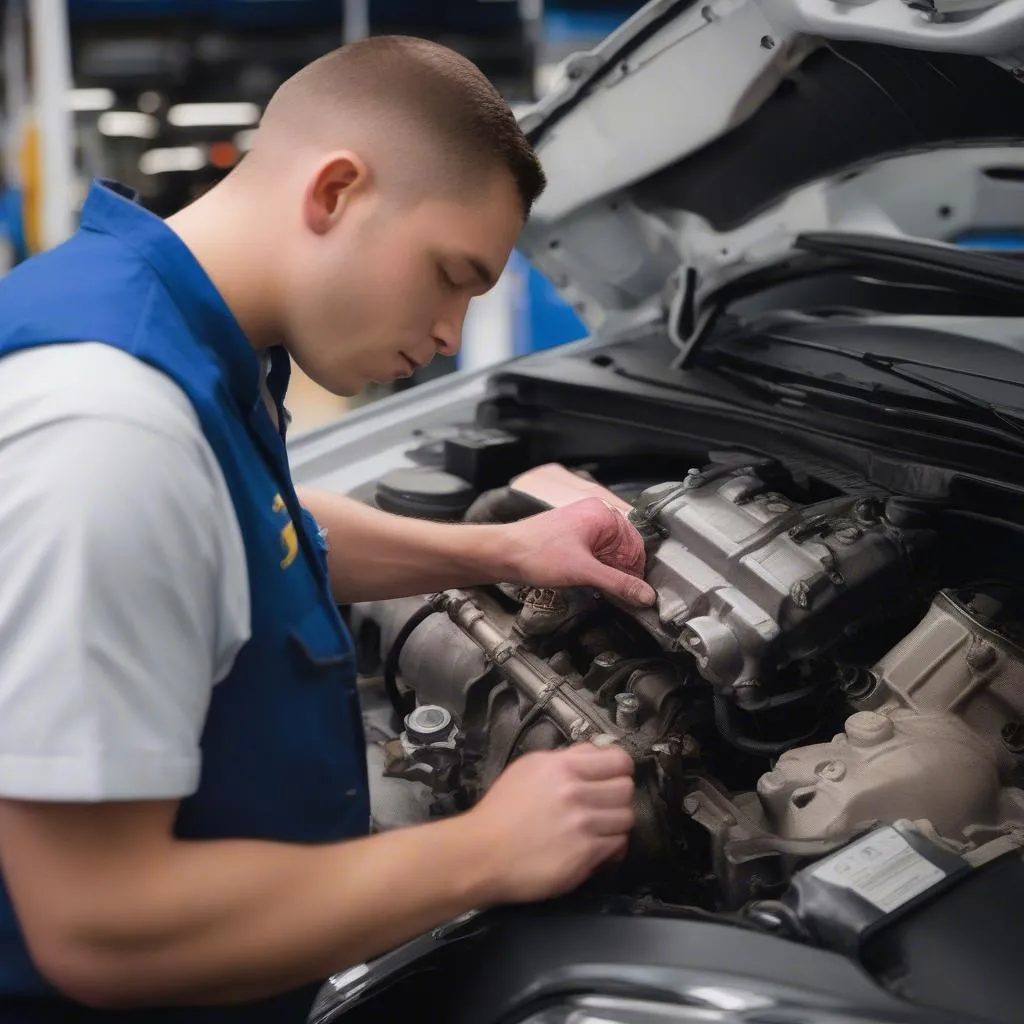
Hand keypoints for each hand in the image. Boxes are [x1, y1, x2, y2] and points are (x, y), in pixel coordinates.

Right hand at [465, 743, 635, 904]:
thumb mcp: (528, 769)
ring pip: (626, 817)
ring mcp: (582, 824)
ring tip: (596, 828)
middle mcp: (575, 792)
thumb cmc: (501, 812)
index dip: (619, 768)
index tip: (613, 776)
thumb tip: (595, 753)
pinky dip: (610, 847)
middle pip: (626, 788)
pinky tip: (594, 846)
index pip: (618, 759)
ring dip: (614, 823)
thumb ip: (565, 758)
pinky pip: (618, 845)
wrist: (482, 853)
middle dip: (617, 796)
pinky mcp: (585, 854)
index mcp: (562, 766)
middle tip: (602, 804)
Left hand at [503, 498, 655, 606]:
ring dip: (606, 573)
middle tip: (618, 595)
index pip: (636, 545)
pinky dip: (594, 569)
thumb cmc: (535, 553)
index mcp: (603, 514)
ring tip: (597, 588)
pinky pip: (593, 554)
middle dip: (620, 573)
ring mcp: (581, 525)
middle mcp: (594, 515)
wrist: (501, 554)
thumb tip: (645, 595)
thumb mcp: (584, 572)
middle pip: (623, 550)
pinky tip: (587, 582)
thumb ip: (618, 584)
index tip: (636, 593)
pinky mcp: (570, 537)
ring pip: (608, 554)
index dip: (636, 571)